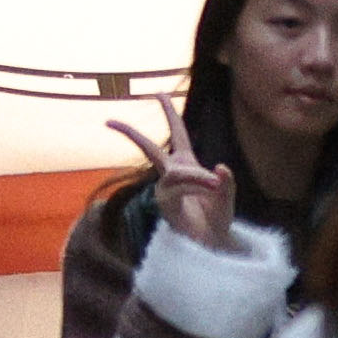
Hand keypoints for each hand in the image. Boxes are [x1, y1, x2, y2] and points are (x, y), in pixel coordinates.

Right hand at [105, 100, 232, 250]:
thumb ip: (227, 181)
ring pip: (176, 172)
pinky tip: (209, 192)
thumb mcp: (227, 195)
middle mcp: (172, 174)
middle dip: (131, 134)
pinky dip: (196, 187)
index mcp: (187, 164)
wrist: (213, 245)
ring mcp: (166, 189)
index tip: (158, 92)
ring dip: (196, 177)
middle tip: (109, 121)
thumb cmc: (217, 219)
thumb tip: (220, 167)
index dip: (169, 112)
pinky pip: (179, 187)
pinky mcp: (164, 204)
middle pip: (150, 149)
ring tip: (215, 186)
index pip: (177, 133)